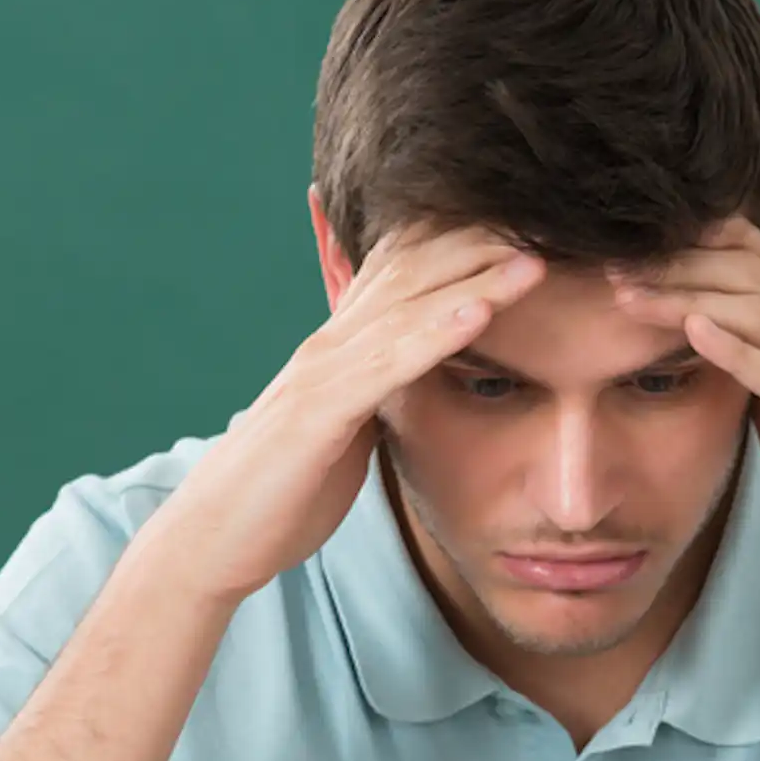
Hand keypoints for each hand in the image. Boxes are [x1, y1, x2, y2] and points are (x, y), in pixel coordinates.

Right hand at [153, 225, 546, 603]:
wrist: (213, 539)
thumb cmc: (282, 489)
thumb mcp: (346, 430)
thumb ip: (380, 393)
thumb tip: (421, 376)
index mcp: (343, 348)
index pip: (407, 277)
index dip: (465, 248)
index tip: (528, 231)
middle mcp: (331, 344)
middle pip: (413, 275)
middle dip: (480, 248)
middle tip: (546, 220)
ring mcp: (322, 374)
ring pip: (408, 311)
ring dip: (474, 282)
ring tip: (532, 260)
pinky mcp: (318, 413)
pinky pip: (387, 365)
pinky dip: (435, 335)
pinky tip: (478, 314)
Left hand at [610, 219, 759, 602]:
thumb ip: (758, 384)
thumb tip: (706, 360)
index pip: (756, 265)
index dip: (694, 247)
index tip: (625, 250)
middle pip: (748, 276)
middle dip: (675, 265)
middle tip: (606, 263)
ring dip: (688, 298)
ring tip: (628, 293)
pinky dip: (738, 350)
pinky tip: (695, 331)